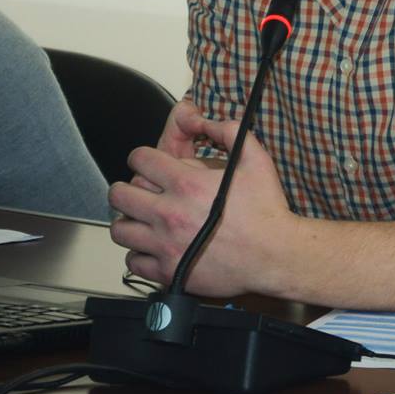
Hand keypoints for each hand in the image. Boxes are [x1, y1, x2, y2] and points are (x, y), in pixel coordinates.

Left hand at [108, 108, 294, 298]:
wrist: (275, 255)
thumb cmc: (266, 211)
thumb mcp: (255, 159)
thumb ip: (230, 131)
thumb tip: (208, 121)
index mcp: (187, 184)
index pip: (139, 160)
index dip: (141, 157)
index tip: (147, 163)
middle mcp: (170, 214)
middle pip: (119, 195)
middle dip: (126, 188)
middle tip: (138, 191)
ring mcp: (166, 245)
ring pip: (120, 230)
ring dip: (128, 221)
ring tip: (142, 219)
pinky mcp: (169, 272)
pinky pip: (133, 262)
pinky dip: (138, 254)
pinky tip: (152, 247)